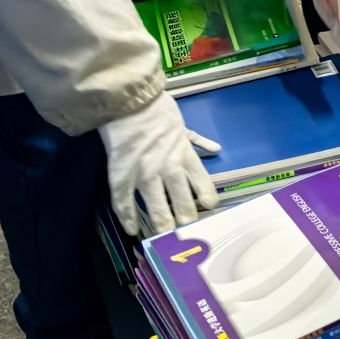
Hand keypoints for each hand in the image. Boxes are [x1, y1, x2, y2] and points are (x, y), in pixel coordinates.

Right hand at [98, 94, 217, 235]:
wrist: (127, 99)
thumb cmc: (156, 109)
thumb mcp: (183, 125)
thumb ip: (197, 141)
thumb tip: (216, 149)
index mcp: (186, 158)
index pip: (205, 191)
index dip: (207, 207)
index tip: (206, 214)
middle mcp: (170, 170)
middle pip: (184, 208)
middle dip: (187, 225)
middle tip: (186, 237)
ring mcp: (146, 175)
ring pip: (159, 212)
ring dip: (162, 229)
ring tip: (163, 240)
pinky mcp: (122, 176)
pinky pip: (125, 204)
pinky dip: (128, 219)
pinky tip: (131, 229)